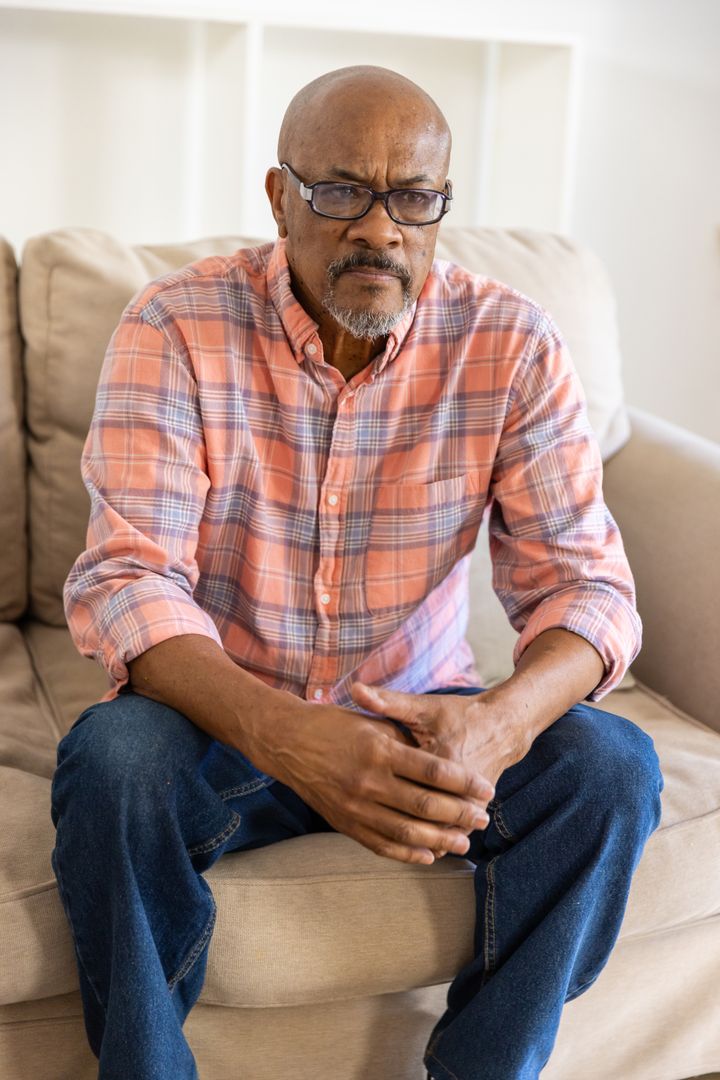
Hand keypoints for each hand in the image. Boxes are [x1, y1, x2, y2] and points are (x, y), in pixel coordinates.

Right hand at [247, 698, 493, 865]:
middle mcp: (368, 781)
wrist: (287, 741)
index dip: (465, 782)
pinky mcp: (344, 823)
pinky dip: (407, 854)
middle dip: (460, 813)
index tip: (487, 789)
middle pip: (426, 805)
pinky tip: (429, 855)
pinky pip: (381, 845)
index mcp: (380, 750)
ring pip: (407, 832)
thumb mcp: (374, 723)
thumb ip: (407, 742)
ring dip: (440, 839)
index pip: (434, 771)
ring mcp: (355, 806)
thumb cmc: (335, 725)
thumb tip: (445, 763)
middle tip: (483, 817)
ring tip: (464, 842)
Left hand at [351, 683, 528, 853]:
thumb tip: (354, 688)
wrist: (502, 726)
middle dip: (389, 819)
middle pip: (419, 812)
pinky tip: (411, 846)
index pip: (403, 781)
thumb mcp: (424, 707)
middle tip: (360, 823)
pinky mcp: (475, 809)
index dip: (376, 791)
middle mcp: (457, 783)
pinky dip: (432, 840)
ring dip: (411, 838)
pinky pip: (451, 832)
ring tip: (377, 838)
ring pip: (437, 829)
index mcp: (440, 756)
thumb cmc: (457, 715)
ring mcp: (469, 801)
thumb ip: (388, 701)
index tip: (350, 794)